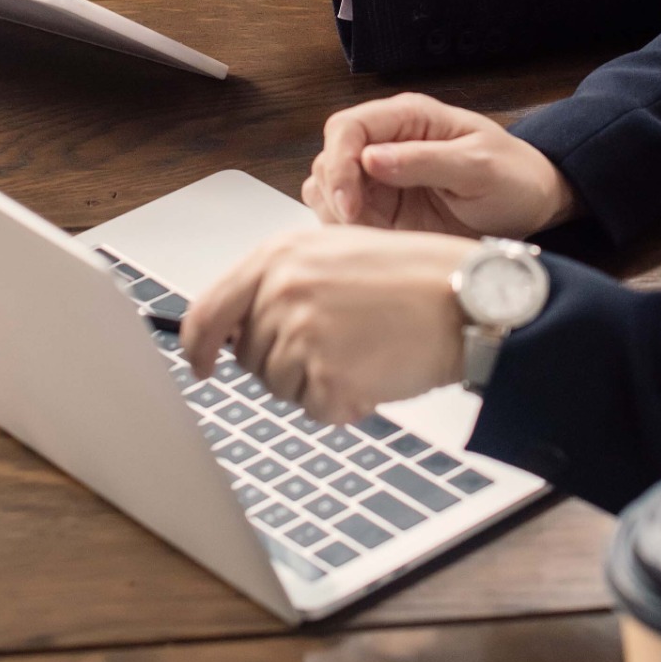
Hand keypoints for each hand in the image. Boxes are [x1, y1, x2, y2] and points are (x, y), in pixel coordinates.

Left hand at [182, 222, 473, 421]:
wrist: (464, 299)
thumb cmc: (411, 275)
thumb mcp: (335, 252)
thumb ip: (278, 280)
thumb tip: (232, 326)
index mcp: (279, 255)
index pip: (207, 311)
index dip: (196, 346)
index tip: (200, 365)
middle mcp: (282, 291)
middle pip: (248, 356)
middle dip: (283, 360)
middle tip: (338, 340)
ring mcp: (301, 335)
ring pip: (279, 386)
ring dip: (315, 380)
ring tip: (362, 348)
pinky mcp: (325, 376)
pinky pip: (314, 409)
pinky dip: (342, 401)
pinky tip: (374, 369)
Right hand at [302, 92, 576, 237]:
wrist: (533, 208)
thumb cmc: (514, 177)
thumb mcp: (478, 167)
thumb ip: (425, 160)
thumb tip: (370, 159)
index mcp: (409, 118)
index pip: (347, 126)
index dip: (339, 162)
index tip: (350, 204)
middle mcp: (387, 143)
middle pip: (329, 157)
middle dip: (335, 193)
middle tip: (360, 226)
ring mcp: (381, 179)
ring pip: (326, 188)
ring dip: (336, 214)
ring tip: (370, 236)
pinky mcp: (382, 210)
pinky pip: (341, 217)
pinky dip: (345, 233)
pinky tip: (373, 244)